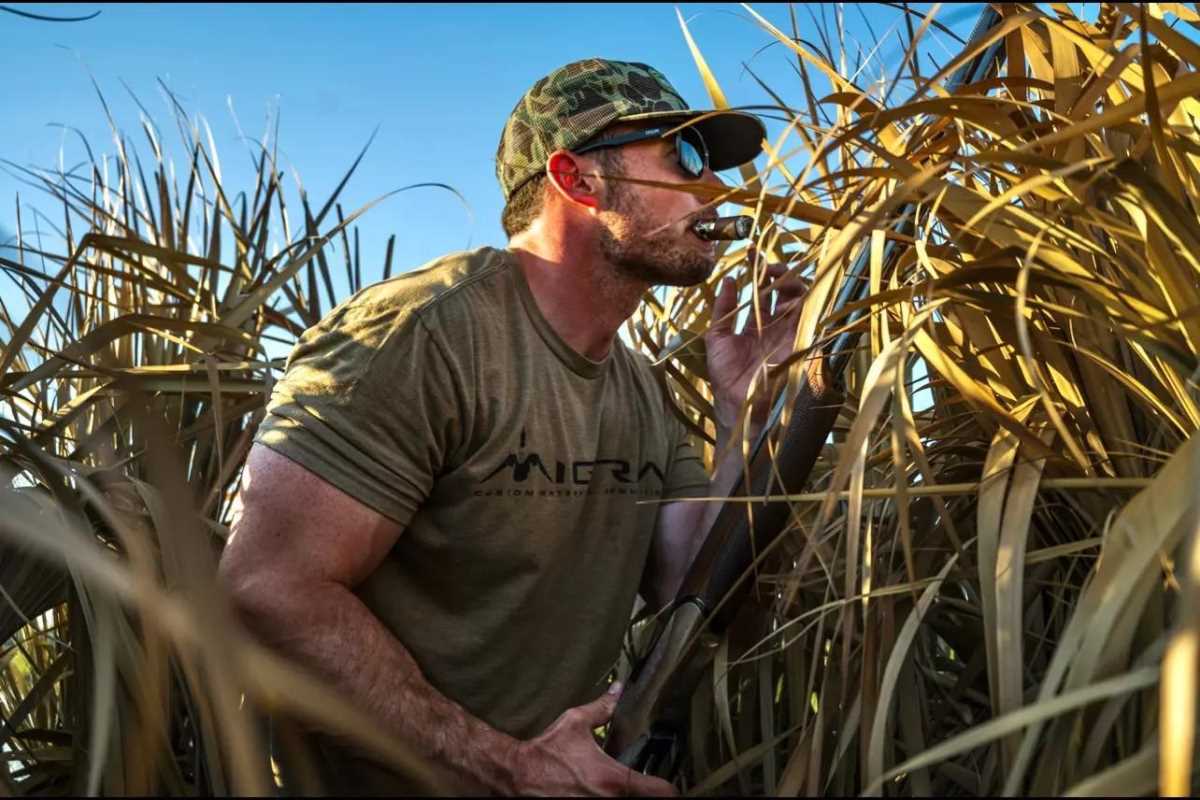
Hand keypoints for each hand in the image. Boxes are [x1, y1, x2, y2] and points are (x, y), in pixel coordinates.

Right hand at [507, 682, 676, 796]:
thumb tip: (618, 688)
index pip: (661, 792)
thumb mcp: (574, 723)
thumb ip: (601, 708)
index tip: (670, 782)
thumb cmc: (547, 750)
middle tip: (646, 783)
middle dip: (647, 794)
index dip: (670, 787)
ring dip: (627, 797)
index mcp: (613, 780)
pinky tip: (602, 792)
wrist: (518, 775)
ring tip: (626, 787)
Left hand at [705, 250, 809, 431]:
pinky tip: (790, 286)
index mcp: (757, 327)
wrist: (739, 404)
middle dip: (777, 273)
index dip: (759, 274)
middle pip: (784, 292)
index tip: (751, 254)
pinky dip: (802, 299)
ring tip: (776, 270)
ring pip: (797, 299)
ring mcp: (789, 334)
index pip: (762, 294)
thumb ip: (723, 309)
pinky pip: (807, 316)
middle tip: (767, 262)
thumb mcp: (717, 338)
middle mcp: (775, 328)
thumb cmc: (726, 376)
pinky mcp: (799, 341)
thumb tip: (727, 280)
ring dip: (789, 281)